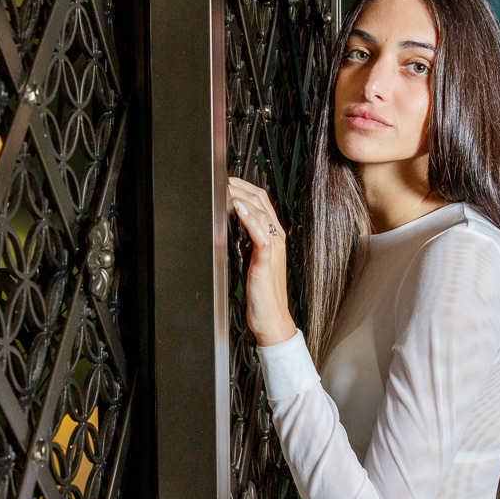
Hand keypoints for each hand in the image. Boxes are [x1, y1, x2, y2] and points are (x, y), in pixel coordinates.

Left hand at [228, 176, 297, 346]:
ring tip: (227, 188)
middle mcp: (276, 239)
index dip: (245, 187)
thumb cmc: (262, 295)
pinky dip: (249, 219)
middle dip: (241, 186)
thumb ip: (247, 242)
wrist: (271, 318)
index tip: (228, 181)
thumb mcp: (252, 261)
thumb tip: (232, 225)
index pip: (262, 202)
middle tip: (223, 179)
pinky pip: (260, 235)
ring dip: (242, 197)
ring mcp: (273, 248)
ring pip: (260, 213)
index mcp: (273, 237)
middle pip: (261, 201)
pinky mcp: (266, 260)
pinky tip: (238, 209)